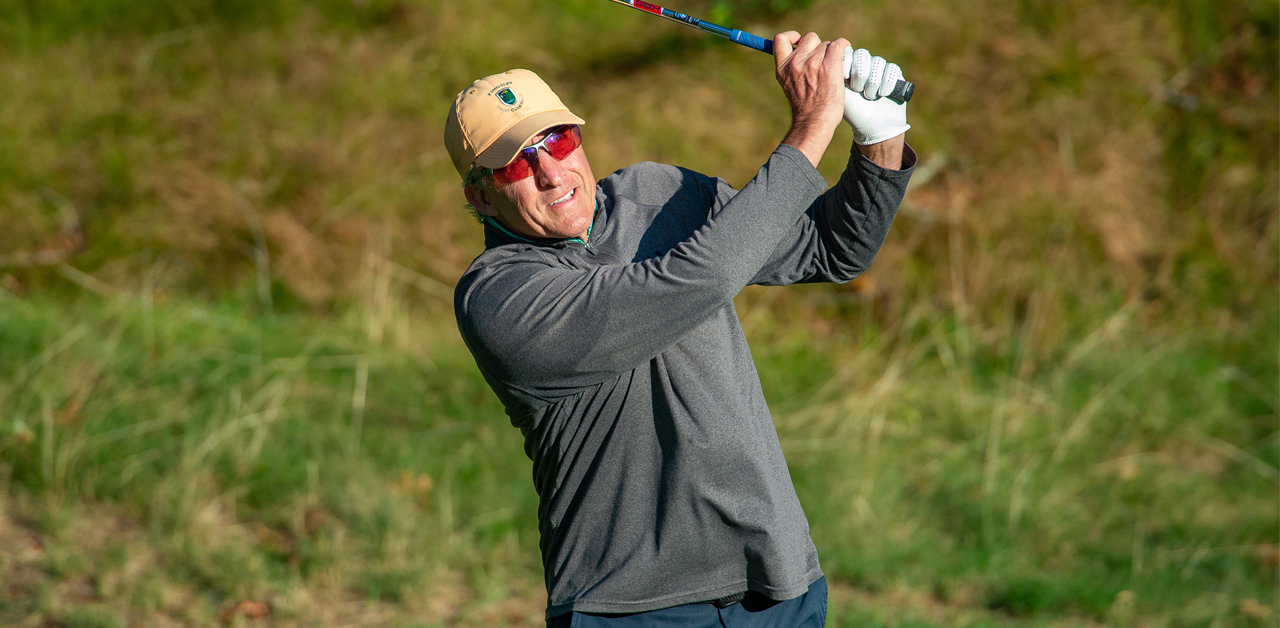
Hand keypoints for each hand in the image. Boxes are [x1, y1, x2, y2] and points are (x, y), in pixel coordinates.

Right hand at [774, 31, 850, 166]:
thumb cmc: (806, 109)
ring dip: (832, 53)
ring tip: (833, 69)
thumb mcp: (790, 86)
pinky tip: (845, 54)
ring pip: (827, 44)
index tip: (799, 42)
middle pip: (810, 39)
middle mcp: (796, 62)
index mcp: (783, 68)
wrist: (814, 122)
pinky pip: (839, 45)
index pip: (781, 39)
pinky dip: (844, 47)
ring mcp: (813, 62)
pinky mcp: (829, 65)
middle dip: (818, 47)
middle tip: (823, 62)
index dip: (792, 36)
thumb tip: (800, 56)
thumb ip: (793, 70)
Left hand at [842, 48, 910, 146]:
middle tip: (857, 90)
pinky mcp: (894, 74)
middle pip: (862, 54)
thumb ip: (835, 75)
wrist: (874, 126)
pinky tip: (883, 94)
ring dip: (873, 82)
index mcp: (849, 67)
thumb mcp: (840, 93)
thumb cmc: (854, 112)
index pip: (848, 52)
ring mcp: (880, 68)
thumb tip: (833, 57)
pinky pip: (892, 69)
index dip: (847, 63)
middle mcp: (864, 65)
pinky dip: (887, 83)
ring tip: (869, 96)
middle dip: (859, 74)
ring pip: (877, 62)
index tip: (845, 78)